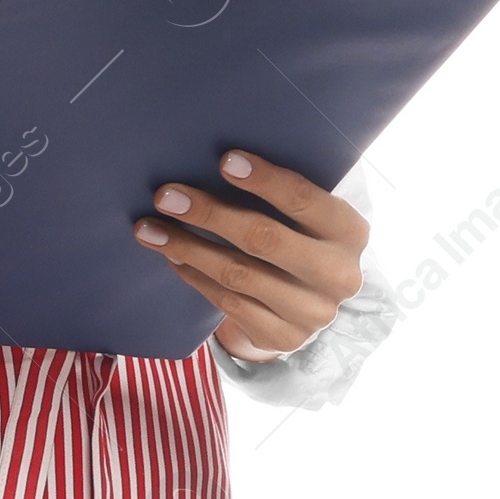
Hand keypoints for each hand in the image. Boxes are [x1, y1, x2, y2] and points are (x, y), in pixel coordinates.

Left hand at [133, 148, 366, 359]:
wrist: (313, 302)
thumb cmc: (302, 237)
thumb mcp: (309, 214)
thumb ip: (281, 194)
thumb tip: (219, 161)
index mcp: (350, 231)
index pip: (303, 200)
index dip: (264, 181)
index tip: (223, 161)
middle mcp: (338, 275)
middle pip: (264, 239)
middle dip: (209, 215)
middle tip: (165, 197)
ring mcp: (312, 313)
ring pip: (238, 276)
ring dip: (188, 248)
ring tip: (149, 229)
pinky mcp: (284, 337)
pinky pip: (229, 303)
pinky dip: (195, 276)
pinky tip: (172, 257)